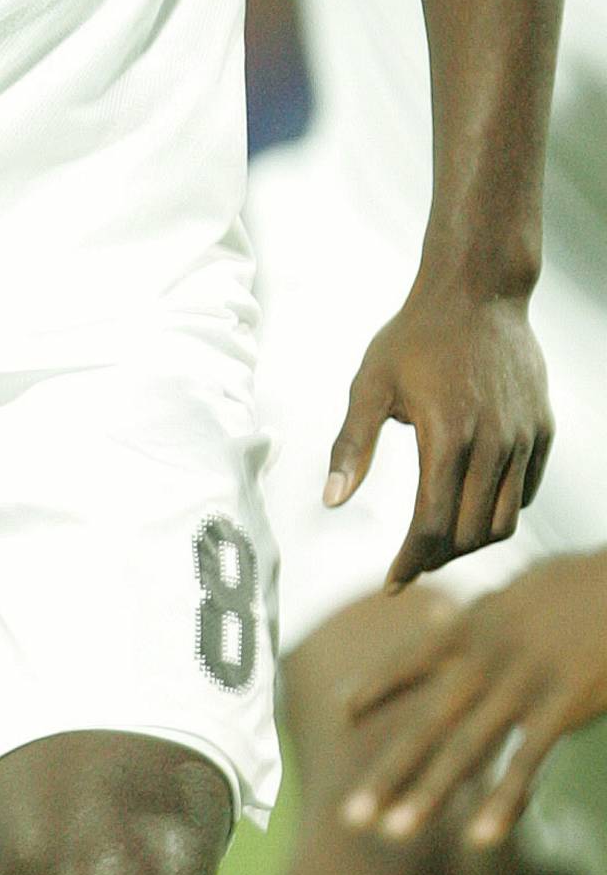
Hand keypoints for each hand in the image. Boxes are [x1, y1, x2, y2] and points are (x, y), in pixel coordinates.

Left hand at [325, 283, 551, 586]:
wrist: (477, 292)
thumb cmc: (415, 336)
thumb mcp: (370, 383)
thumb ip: (351, 446)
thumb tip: (331, 500)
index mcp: (446, 436)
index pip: (432, 525)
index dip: (411, 563)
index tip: (392, 583)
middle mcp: (492, 444)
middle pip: (469, 533)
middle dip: (437, 557)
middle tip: (410, 560)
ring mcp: (524, 439)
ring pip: (503, 521)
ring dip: (470, 542)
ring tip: (439, 541)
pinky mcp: (543, 431)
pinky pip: (523, 493)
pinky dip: (497, 511)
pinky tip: (469, 504)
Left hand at [340, 551, 606, 846]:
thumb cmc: (577, 586)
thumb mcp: (514, 591)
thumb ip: (474, 615)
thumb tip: (436, 617)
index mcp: (471, 624)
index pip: (410, 659)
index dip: (376, 686)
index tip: (341, 712)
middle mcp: (484, 654)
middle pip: (427, 721)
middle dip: (389, 770)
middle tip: (350, 815)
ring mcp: (521, 681)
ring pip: (466, 747)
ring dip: (429, 793)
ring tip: (395, 833)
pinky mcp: (562, 703)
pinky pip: (525, 760)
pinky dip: (502, 800)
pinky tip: (479, 838)